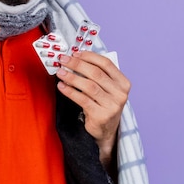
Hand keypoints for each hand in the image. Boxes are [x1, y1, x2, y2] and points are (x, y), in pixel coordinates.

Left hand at [55, 51, 130, 166]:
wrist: (106, 130)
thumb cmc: (103, 104)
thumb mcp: (106, 89)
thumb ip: (96, 74)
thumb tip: (74, 58)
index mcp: (123, 83)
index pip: (106, 63)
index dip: (89, 56)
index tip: (74, 53)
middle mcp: (120, 94)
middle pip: (96, 73)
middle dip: (77, 64)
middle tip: (63, 60)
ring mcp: (112, 105)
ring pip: (89, 86)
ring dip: (71, 77)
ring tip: (60, 72)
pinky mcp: (101, 115)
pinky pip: (82, 99)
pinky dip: (70, 91)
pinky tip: (61, 86)